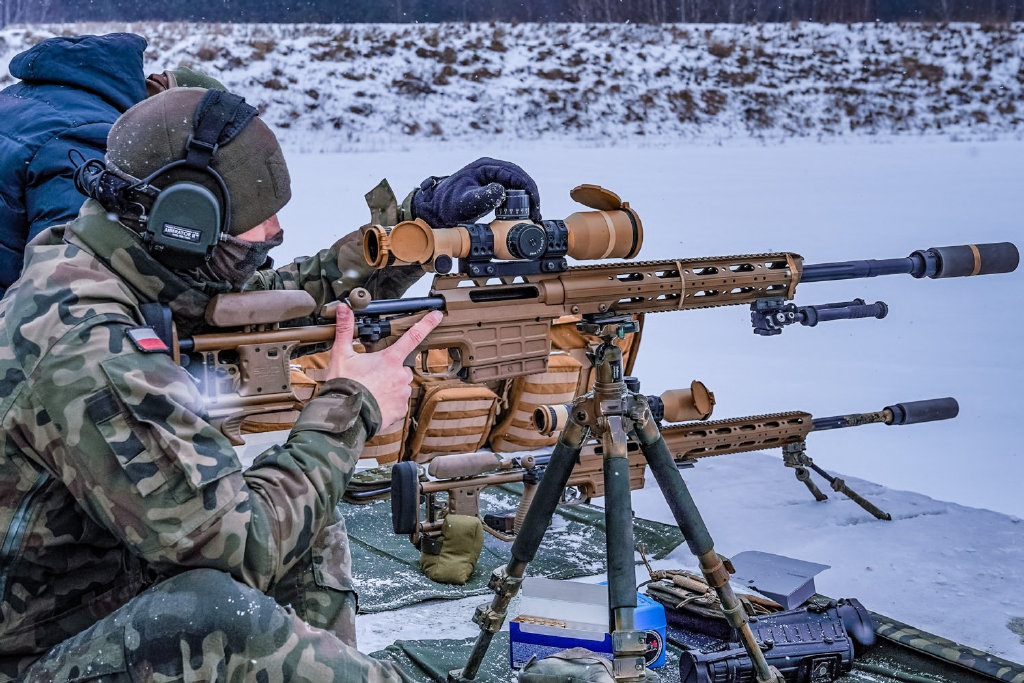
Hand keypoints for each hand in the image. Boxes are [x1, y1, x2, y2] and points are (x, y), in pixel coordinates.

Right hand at [327, 305, 442, 429]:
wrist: (344, 416)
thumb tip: (344, 309)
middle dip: (390, 368)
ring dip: (390, 385)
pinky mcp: (400, 410)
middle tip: (372, 375)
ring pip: (400, 385)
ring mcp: (402, 393)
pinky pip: (399, 402)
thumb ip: (345, 330)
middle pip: (401, 366)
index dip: (427, 324)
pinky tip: (376, 402)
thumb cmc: (344, 385)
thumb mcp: (342, 354)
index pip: (413, 336)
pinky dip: (389, 402)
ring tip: (371, 390)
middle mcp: (401, 375)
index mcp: (390, 359)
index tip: (437, 316)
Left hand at [411, 157, 540, 227]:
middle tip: (536, 212)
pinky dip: (519, 200)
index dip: (528, 188)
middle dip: (531, 194)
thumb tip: (502, 191)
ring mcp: (490, 177)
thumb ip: (482, 197)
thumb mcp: (464, 202)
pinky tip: (523, 212)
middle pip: (519, 177)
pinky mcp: (490, 187)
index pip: (515, 173)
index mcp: (485, 167)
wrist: (435, 210)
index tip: (534, 203)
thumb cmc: (446, 206)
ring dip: (527, 197)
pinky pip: (510, 190)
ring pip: (516, 184)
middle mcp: (490, 168)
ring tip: (532, 214)